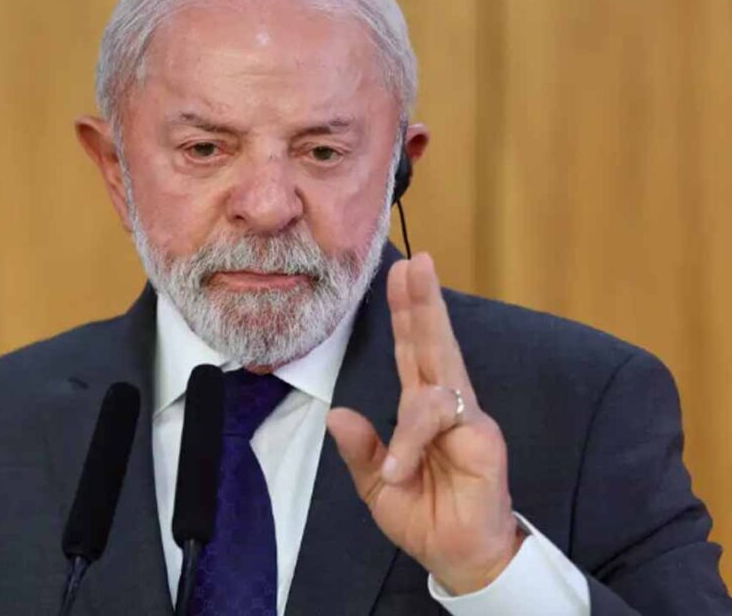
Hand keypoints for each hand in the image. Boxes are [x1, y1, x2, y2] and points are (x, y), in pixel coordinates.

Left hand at [327, 253, 522, 594]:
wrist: (457, 558)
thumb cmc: (423, 517)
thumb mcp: (377, 485)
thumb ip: (361, 450)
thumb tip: (336, 414)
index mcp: (420, 409)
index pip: (411, 351)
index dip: (405, 312)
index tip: (400, 273)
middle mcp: (445, 404)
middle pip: (432, 343)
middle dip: (424, 302)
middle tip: (416, 260)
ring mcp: (466, 418)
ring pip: (441, 371)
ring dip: (417, 378)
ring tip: (397, 453)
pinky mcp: (482, 440)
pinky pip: (442, 419)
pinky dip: (414, 437)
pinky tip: (402, 466)